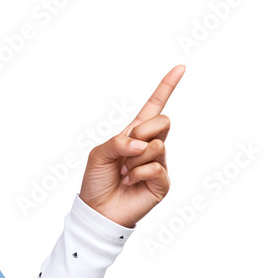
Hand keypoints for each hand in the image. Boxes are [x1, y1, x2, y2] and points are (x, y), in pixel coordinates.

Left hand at [78, 65, 184, 227]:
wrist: (98, 210)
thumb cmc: (96, 181)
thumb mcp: (98, 154)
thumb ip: (118, 142)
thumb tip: (143, 144)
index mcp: (134, 134)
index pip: (154, 106)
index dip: (166, 86)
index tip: (181, 67)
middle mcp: (150, 145)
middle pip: (163, 120)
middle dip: (143, 131)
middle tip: (127, 150)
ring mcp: (158, 163)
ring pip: (158, 145)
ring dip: (135, 159)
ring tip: (125, 173)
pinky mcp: (163, 182)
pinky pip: (156, 167)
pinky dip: (139, 174)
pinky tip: (131, 183)